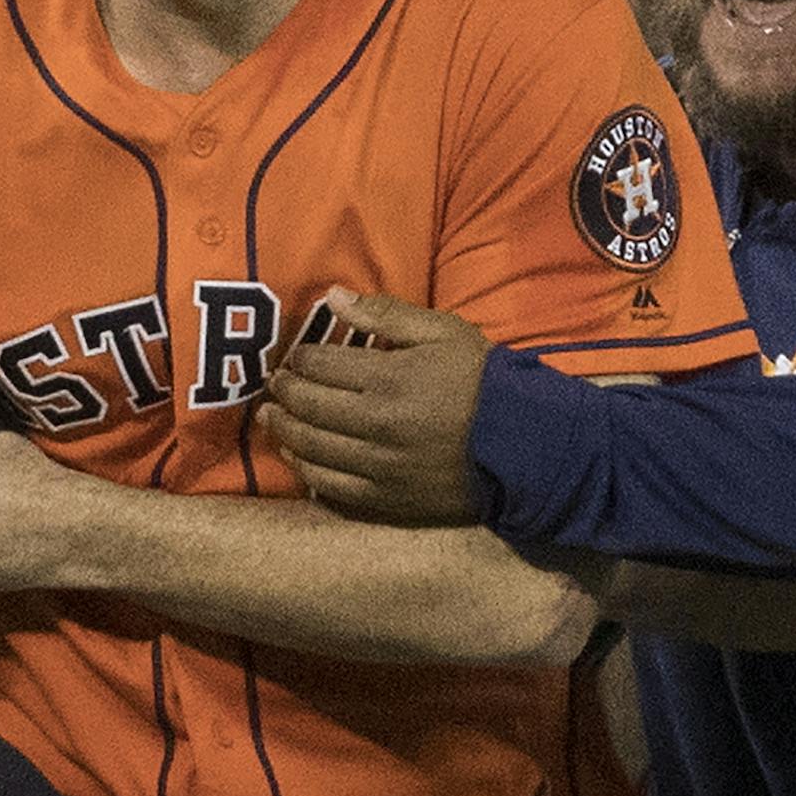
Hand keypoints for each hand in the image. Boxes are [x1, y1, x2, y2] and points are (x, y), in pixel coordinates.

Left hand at [262, 287, 488, 523]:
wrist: (524, 444)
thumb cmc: (482, 380)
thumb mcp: (441, 331)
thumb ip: (384, 313)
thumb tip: (331, 296)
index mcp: (388, 378)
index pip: (320, 365)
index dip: (300, 359)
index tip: (294, 357)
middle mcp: (376, 423)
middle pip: (308, 407)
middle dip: (284, 392)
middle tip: (275, 385)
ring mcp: (379, 465)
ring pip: (313, 448)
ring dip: (284, 431)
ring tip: (271, 418)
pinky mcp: (386, 498)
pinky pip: (332, 487)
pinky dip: (307, 470)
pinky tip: (296, 456)